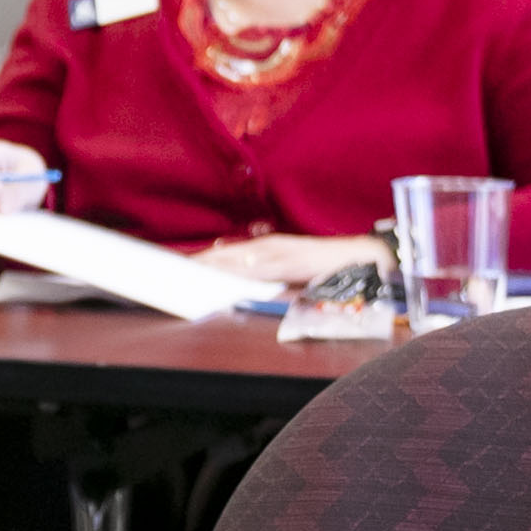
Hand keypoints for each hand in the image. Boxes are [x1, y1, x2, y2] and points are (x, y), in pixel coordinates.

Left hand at [191, 232, 385, 286]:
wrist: (358, 257)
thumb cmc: (319, 268)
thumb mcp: (286, 273)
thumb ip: (263, 278)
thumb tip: (236, 283)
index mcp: (262, 249)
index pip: (224, 256)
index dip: (200, 262)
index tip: (176, 269)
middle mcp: (267, 247)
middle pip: (225, 256)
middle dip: (199, 264)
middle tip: (172, 271)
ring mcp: (279, 251)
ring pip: (240, 259)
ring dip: (215, 265)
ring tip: (192, 272)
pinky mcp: (293, 259)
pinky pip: (264, 267)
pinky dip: (246, 270)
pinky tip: (232, 273)